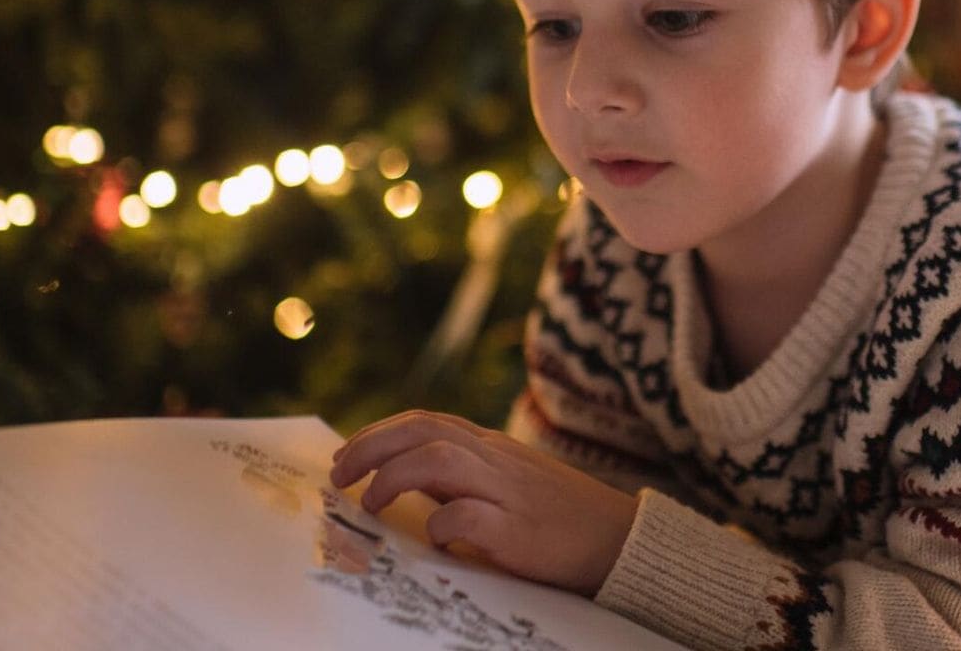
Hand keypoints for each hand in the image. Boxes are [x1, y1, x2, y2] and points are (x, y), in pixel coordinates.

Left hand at [329, 410, 639, 596]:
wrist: (620, 539)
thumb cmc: (560, 516)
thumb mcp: (509, 481)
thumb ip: (465, 476)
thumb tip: (404, 483)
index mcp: (491, 448)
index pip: (425, 421)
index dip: (378, 433)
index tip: (345, 456)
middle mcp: (496, 460)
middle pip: (423, 430)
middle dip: (372, 447)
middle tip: (340, 475)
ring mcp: (508, 492)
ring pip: (440, 459)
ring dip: (396, 475)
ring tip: (372, 502)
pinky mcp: (520, 531)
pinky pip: (472, 515)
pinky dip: (444, 522)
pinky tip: (434, 537)